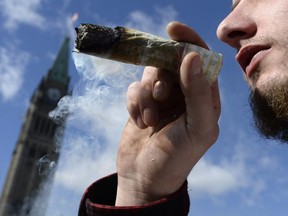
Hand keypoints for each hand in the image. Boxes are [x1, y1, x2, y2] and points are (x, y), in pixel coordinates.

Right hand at [115, 21, 220, 205]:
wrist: (146, 178)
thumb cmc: (177, 157)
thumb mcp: (197, 128)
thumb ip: (198, 93)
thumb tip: (192, 56)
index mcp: (204, 97)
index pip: (200, 59)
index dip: (189, 41)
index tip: (173, 30)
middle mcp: (184, 94)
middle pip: (171, 62)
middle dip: (161, 75)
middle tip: (159, 94)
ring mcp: (161, 99)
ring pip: (149, 75)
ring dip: (146, 95)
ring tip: (148, 119)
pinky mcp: (141, 104)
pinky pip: (134, 88)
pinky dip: (134, 103)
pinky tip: (139, 123)